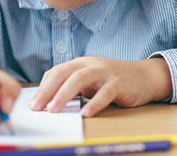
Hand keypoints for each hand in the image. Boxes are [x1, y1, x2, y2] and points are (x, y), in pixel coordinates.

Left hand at [29, 57, 171, 116]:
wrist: (144, 76)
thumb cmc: (112, 81)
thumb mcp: (90, 81)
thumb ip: (73, 88)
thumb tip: (49, 103)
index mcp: (80, 63)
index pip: (56, 72)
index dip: (43, 87)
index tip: (32, 104)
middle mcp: (90, 64)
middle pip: (64, 73)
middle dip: (48, 90)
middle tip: (36, 108)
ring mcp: (104, 72)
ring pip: (80, 79)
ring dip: (64, 94)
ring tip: (54, 109)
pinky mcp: (119, 83)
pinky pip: (105, 93)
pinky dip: (94, 103)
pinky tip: (85, 114)